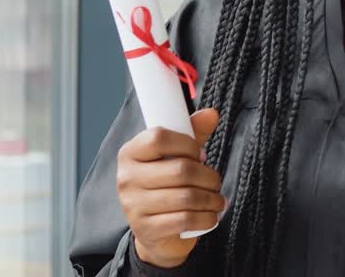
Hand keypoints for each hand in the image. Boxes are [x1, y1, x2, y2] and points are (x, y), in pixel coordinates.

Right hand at [117, 109, 224, 268]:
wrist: (156, 230)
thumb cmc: (168, 184)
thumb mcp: (178, 155)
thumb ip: (194, 133)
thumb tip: (211, 113)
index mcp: (130, 153)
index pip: (159, 138)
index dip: (187, 144)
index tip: (199, 154)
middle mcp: (126, 178)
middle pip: (181, 170)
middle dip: (209, 176)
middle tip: (215, 181)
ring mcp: (133, 206)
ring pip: (187, 197)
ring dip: (212, 199)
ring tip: (217, 199)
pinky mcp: (146, 229)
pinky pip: (186, 220)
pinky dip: (207, 217)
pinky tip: (211, 215)